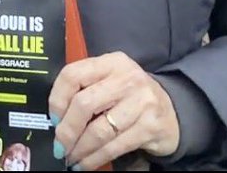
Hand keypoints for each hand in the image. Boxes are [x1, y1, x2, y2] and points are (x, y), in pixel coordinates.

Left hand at [49, 52, 179, 169]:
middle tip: (59, 145)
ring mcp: (142, 102)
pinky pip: (115, 146)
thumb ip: (86, 88)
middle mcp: (127, 78)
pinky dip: (95, 158)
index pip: (73, 75)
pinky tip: (86, 163)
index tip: (53, 118)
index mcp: (111, 63)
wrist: (173, 111)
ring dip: (80, 148)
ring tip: (70, 157)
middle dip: (67, 130)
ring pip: (99, 130)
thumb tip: (55, 117)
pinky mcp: (150, 126)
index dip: (57, 99)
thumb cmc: (130, 96)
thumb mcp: (110, 81)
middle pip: (84, 104)